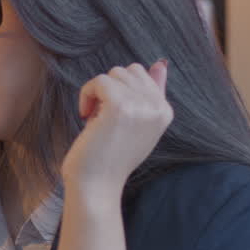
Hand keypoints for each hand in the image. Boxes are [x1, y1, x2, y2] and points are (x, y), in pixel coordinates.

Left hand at [61, 60, 171, 199]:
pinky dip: (87, 94)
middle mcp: (158, 108)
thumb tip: (160, 63)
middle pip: (129, 70)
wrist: (96, 186)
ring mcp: (142, 106)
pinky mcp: (121, 107)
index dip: (119, 92)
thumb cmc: (109, 159)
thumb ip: (150, 94)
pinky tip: (86, 116)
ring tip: (95, 119)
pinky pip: (100, 81)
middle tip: (100, 117)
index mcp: (164, 112)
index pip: (144, 75)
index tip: (110, 118)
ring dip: (97, 93)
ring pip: (114, 74)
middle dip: (109, 89)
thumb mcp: (136, 125)